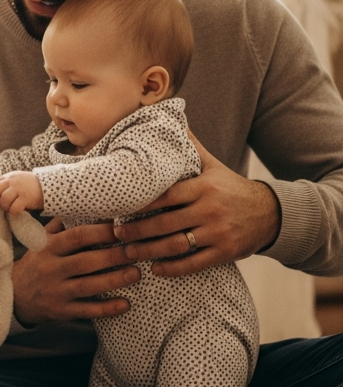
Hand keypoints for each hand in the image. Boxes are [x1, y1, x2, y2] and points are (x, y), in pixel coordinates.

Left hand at [0, 172, 43, 213]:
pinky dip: (13, 211)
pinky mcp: (26, 197)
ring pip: (4, 199)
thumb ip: (4, 185)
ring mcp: (19, 189)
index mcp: (7, 177)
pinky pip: (14, 207)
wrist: (48, 186)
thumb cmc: (28, 187)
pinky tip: (16, 211)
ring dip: (4, 206)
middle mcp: (12, 181)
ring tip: (8, 208)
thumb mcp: (15, 181)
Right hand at [11, 218, 138, 325]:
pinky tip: (125, 304)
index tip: (122, 229)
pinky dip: (107, 308)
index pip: (77, 236)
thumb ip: (60, 226)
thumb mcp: (40, 242)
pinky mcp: (61, 311)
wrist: (13, 296)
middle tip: (136, 251)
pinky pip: (87, 310)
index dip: (101, 232)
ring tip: (135, 273)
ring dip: (115, 280)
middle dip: (114, 256)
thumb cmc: (34, 264)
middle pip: (86, 261)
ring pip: (89, 286)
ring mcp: (56, 292)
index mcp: (47, 248)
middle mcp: (50, 269)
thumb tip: (83, 204)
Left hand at [112, 135, 280, 276]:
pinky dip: (172, 268)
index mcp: (203, 187)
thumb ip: (192, 147)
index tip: (118, 208)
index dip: (140, 204)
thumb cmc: (232, 188)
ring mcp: (218, 232)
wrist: (272, 213)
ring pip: (176, 245)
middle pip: (165, 223)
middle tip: (115, 233)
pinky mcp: (225, 252)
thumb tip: (173, 117)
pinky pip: (194, 263)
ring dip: (148, 251)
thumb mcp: (213, 166)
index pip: (165, 196)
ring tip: (128, 252)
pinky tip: (155, 268)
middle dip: (137, 230)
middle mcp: (209, 210)